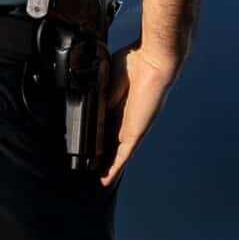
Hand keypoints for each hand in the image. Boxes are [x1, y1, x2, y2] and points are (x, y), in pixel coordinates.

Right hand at [100, 45, 179, 186]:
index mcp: (120, 104)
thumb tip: (90, 112)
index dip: (97, 136)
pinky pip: (125, 155)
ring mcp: (133, 126)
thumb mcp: (107, 81)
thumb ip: (100, 97)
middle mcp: (128, 118)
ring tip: (94, 178)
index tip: (86, 145)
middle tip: (87, 165)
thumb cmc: (134, 63)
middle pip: (112, 141)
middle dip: (101, 154)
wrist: (151, 60)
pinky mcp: (137, 132)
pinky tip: (106, 179)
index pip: (106, 125)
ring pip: (118, 152)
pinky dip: (115, 168)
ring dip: (107, 165)